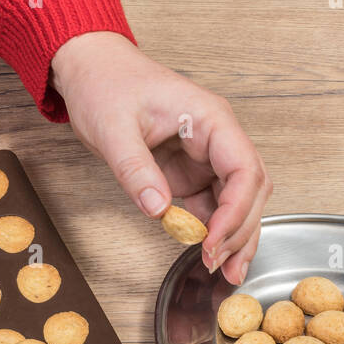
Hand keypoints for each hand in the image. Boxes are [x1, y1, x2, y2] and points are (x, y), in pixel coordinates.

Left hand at [52, 32, 271, 284]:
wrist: (91, 70)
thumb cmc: (106, 84)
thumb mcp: (113, 128)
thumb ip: (136, 170)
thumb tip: (159, 210)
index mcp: (210, 118)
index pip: (244, 168)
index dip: (235, 210)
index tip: (212, 240)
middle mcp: (217, 138)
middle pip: (252, 189)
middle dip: (241, 229)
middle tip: (219, 264)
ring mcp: (206, 157)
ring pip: (239, 201)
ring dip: (236, 236)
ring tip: (227, 272)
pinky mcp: (191, 172)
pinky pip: (213, 205)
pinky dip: (214, 232)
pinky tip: (210, 256)